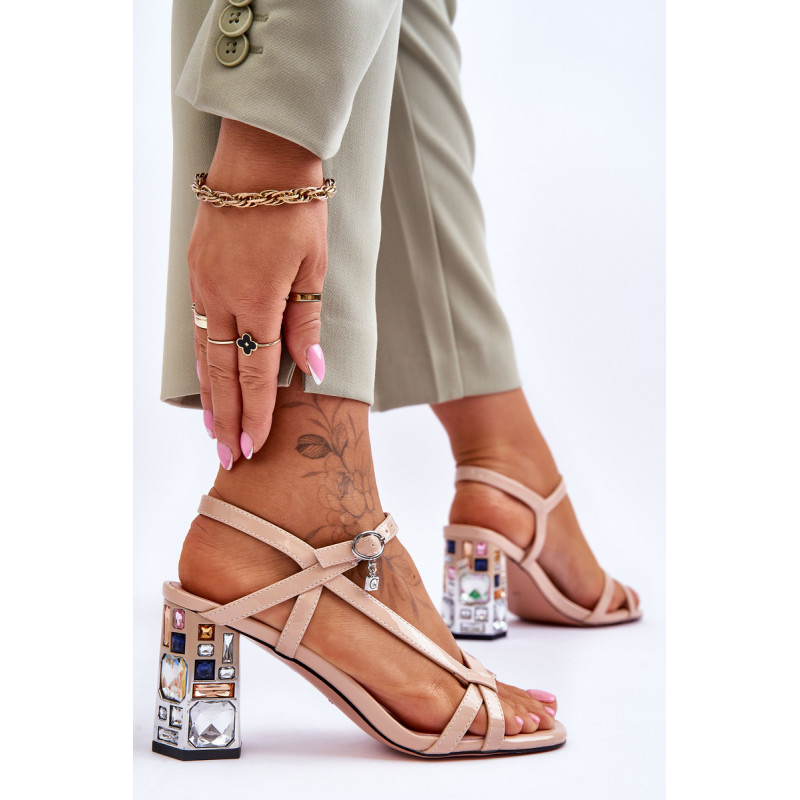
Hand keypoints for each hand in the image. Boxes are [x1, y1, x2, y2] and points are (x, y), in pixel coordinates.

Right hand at [189, 120, 327, 468]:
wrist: (259, 158)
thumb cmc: (297, 209)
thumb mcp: (314, 267)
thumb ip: (307, 323)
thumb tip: (312, 372)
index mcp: (258, 302)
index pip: (255, 375)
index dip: (255, 415)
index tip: (252, 448)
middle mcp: (223, 300)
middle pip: (223, 375)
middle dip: (228, 420)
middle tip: (228, 458)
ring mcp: (203, 286)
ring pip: (203, 355)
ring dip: (210, 397)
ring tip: (214, 430)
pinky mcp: (196, 272)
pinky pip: (197, 328)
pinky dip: (202, 361)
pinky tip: (206, 378)